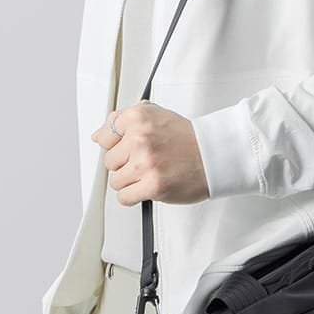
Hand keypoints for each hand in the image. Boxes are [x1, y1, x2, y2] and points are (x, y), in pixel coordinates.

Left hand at [91, 100, 208, 205]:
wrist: (214, 156)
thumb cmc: (189, 139)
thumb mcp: (155, 115)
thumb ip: (124, 121)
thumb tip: (98, 136)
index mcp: (138, 118)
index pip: (104, 136)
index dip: (117, 146)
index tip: (130, 150)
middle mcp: (140, 139)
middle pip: (109, 161)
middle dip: (125, 164)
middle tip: (146, 163)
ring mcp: (146, 163)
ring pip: (116, 181)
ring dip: (131, 182)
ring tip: (149, 175)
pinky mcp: (154, 186)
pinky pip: (125, 197)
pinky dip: (133, 197)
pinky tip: (147, 188)